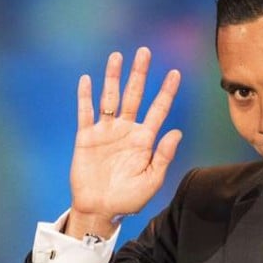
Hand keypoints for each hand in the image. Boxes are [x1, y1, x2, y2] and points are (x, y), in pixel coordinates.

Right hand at [66, 47, 182, 238]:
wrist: (99, 209)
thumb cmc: (128, 199)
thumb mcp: (151, 180)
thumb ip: (163, 156)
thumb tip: (177, 132)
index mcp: (144, 140)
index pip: (158, 110)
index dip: (166, 92)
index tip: (175, 73)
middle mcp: (126, 130)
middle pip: (134, 95)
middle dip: (139, 74)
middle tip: (144, 52)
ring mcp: (106, 132)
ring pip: (110, 98)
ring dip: (113, 78)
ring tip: (117, 57)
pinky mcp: (86, 138)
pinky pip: (86, 113)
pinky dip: (86, 97)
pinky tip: (87, 79)